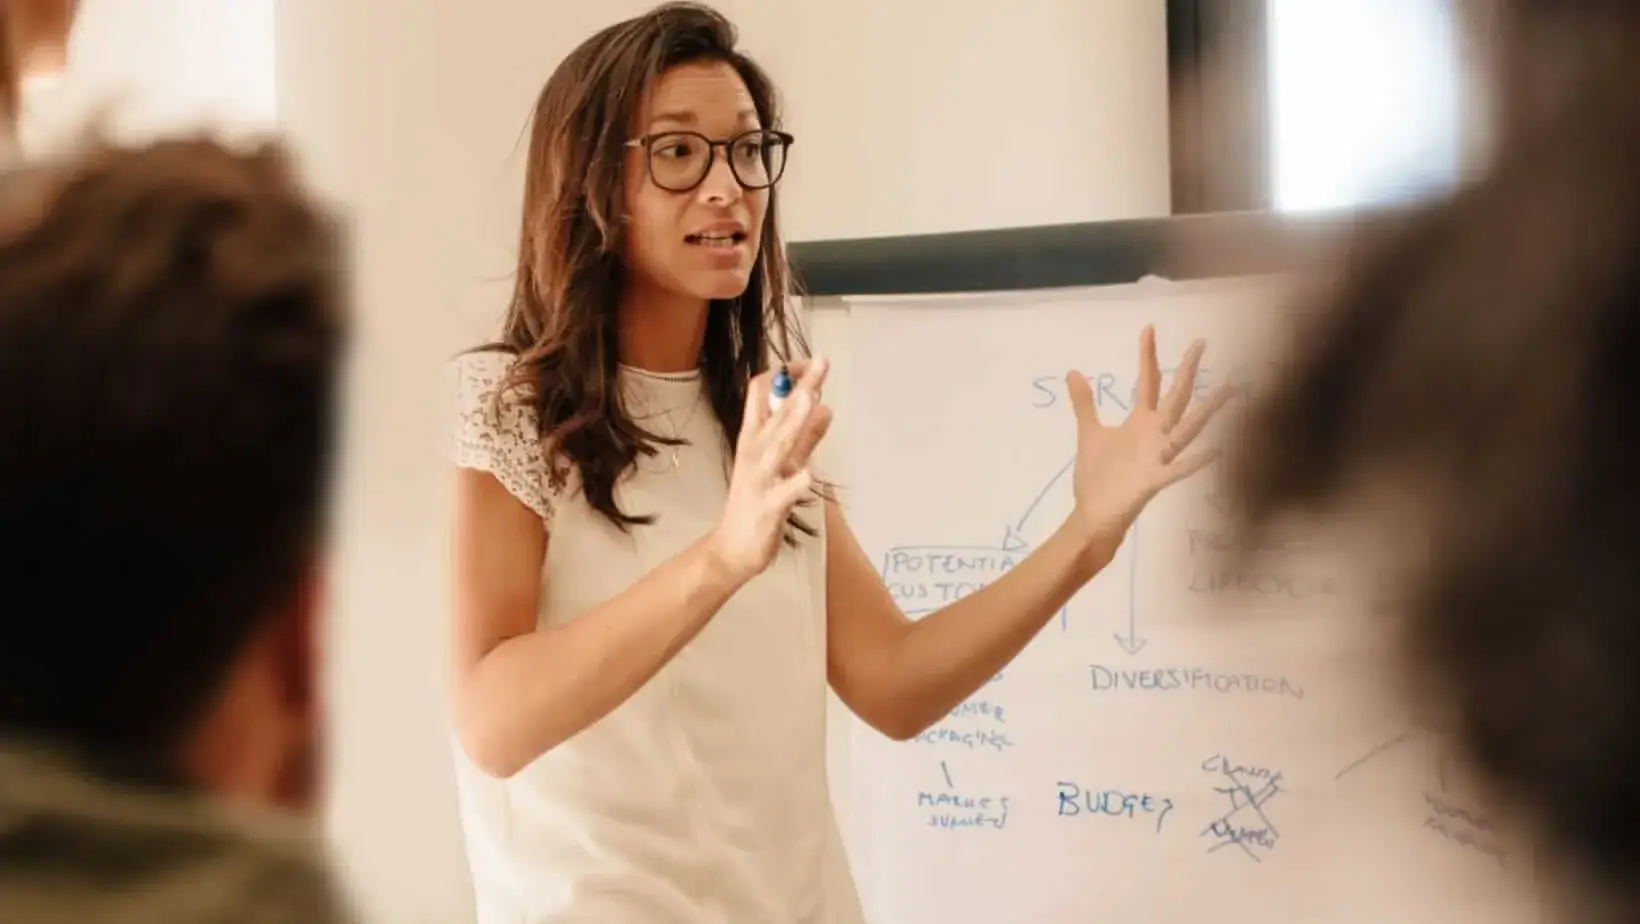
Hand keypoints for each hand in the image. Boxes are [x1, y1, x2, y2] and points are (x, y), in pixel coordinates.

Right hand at [707, 359, 832, 582]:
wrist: (732, 548)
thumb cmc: (756, 501)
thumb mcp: (781, 464)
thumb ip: (804, 437)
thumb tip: (824, 405)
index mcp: (753, 438)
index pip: (760, 392)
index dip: (784, 374)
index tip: (808, 364)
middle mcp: (754, 453)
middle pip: (776, 412)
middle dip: (799, 387)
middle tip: (822, 362)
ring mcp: (760, 479)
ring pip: (778, 446)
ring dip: (794, 423)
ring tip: (812, 400)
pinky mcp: (768, 507)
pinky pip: (784, 493)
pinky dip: (796, 483)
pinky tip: (810, 476)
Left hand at [1065, 326, 1233, 544]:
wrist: (1094, 515)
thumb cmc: (1097, 477)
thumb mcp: (1089, 434)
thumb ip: (1085, 404)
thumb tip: (1072, 372)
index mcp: (1140, 422)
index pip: (1148, 381)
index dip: (1148, 356)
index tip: (1149, 328)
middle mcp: (1155, 434)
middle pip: (1175, 396)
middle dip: (1187, 370)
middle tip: (1201, 342)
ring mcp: (1158, 456)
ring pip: (1188, 428)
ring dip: (1208, 410)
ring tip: (1231, 389)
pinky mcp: (1155, 480)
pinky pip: (1179, 468)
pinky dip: (1196, 461)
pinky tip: (1217, 450)